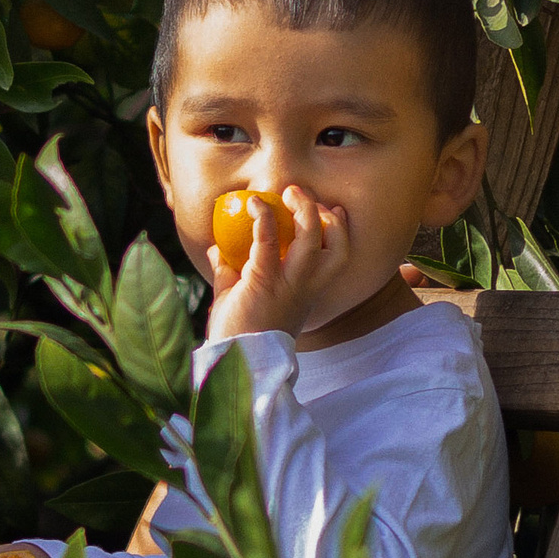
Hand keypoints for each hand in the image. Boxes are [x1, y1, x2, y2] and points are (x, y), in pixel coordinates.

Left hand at [203, 184, 345, 344]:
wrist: (233, 364)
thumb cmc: (238, 337)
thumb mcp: (240, 302)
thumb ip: (232, 275)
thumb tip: (218, 251)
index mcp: (308, 293)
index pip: (338, 257)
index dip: (341, 230)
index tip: (330, 210)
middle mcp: (306, 288)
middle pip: (337, 245)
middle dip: (325, 215)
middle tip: (301, 197)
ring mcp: (288, 284)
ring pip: (311, 236)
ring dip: (302, 208)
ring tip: (285, 193)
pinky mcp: (263, 281)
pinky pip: (269, 240)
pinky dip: (264, 217)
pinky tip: (253, 204)